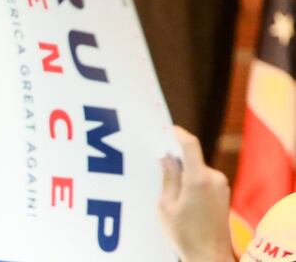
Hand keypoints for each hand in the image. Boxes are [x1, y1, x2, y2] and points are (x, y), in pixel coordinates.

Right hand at [158, 126, 234, 261]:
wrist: (210, 256)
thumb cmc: (185, 235)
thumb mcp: (166, 206)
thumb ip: (168, 178)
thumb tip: (166, 157)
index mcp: (198, 179)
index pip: (190, 144)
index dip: (177, 133)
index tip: (164, 128)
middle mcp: (214, 178)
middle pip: (191, 157)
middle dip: (174, 156)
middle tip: (155, 157)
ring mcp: (221, 186)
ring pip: (196, 168)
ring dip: (182, 170)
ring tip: (163, 179)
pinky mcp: (223, 194)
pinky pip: (203, 178)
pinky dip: (190, 179)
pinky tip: (177, 192)